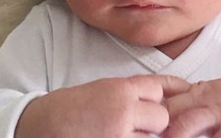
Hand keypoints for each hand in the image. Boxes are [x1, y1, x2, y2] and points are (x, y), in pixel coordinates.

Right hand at [14, 74, 190, 137]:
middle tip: (138, 127)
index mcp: (119, 88)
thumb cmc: (70, 107)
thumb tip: (161, 95)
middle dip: (154, 123)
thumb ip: (130, 93)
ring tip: (125, 133)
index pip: (158, 88)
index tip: (182, 94)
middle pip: (161, 116)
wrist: (39, 125)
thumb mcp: (101, 89)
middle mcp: (122, 109)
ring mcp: (118, 134)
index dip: (166, 94)